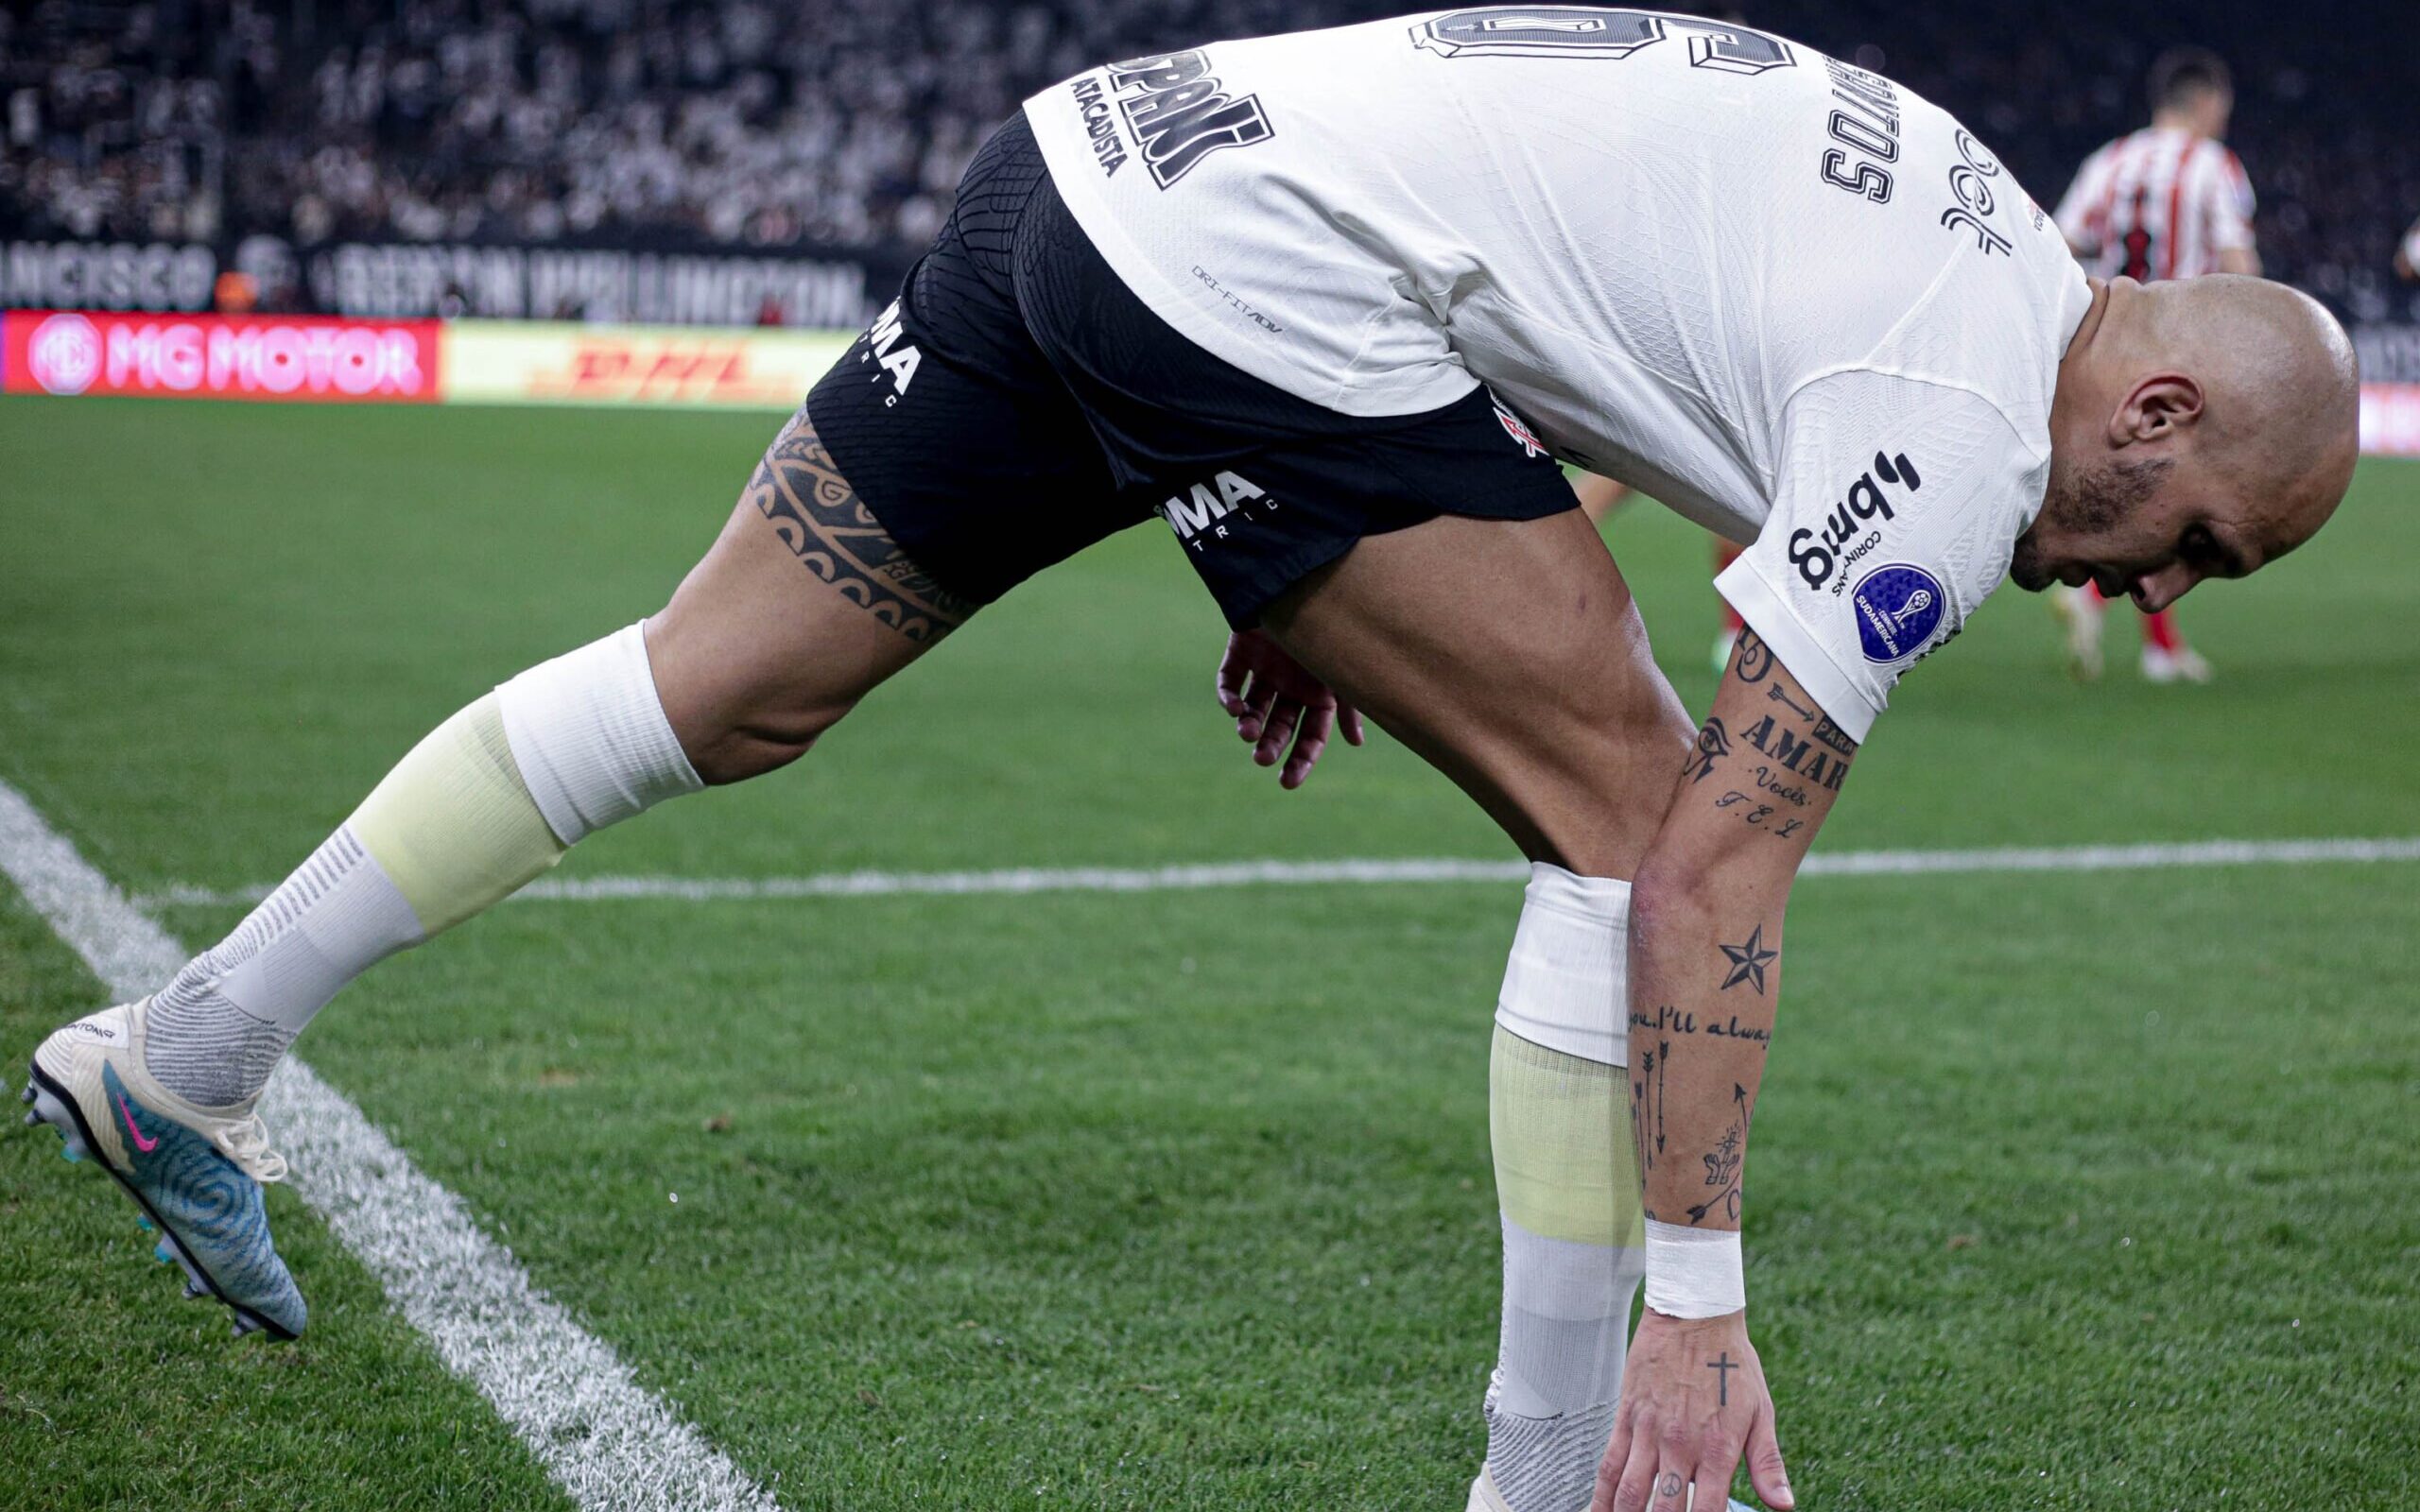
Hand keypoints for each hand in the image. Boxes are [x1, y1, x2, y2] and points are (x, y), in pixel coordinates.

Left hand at [1213, 630, 1363, 788]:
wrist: (1301, 580)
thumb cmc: (1328, 627)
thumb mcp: (1341, 672)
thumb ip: (1348, 706)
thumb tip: (1356, 744)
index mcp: (1320, 693)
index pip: (1311, 736)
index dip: (1301, 759)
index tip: (1287, 782)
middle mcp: (1292, 684)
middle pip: (1280, 725)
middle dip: (1270, 744)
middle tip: (1261, 759)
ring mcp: (1266, 667)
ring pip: (1253, 707)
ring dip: (1247, 723)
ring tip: (1246, 731)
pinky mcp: (1242, 650)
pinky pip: (1230, 680)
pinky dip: (1228, 696)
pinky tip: (1232, 707)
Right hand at [1595, 1308, 1791, 1511]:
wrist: (1693, 1313)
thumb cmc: (1731, 1363)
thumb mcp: (1761, 1411)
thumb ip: (1767, 1463)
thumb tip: (1784, 1505)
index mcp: (1718, 1448)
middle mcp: (1680, 1444)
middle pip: (1663, 1510)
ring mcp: (1649, 1431)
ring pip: (1629, 1492)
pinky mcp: (1627, 1417)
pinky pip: (1609, 1464)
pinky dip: (1601, 1495)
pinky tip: (1599, 1511)